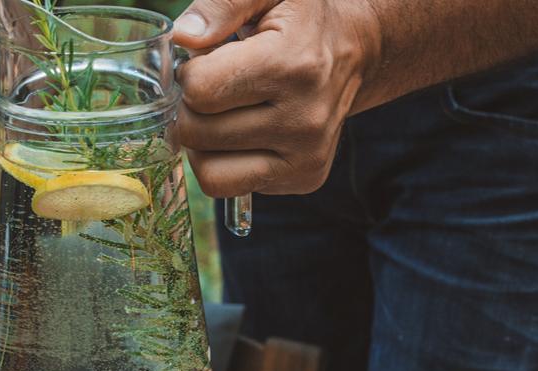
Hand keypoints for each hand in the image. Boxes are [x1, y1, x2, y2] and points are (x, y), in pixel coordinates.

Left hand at [172, 0, 380, 196]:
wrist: (354, 50)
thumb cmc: (301, 19)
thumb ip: (223, 4)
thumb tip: (183, 36)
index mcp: (292, 66)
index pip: (200, 90)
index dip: (191, 74)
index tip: (209, 61)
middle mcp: (305, 118)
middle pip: (198, 133)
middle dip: (192, 109)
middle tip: (214, 89)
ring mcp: (307, 155)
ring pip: (209, 172)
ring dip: (203, 143)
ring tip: (225, 114)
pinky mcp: (305, 178)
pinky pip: (232, 186)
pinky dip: (225, 162)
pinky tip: (246, 132)